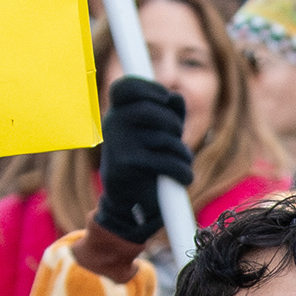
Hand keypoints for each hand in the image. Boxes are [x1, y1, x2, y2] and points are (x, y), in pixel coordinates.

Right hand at [89, 74, 190, 250]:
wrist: (128, 208)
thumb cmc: (146, 165)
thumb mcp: (156, 134)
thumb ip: (167, 112)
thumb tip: (175, 98)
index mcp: (116, 113)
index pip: (125, 87)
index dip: (148, 87)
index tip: (166, 98)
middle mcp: (111, 125)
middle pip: (153, 109)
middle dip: (174, 125)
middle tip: (177, 138)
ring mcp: (117, 144)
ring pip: (165, 137)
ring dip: (182, 153)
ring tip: (181, 162)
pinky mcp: (127, 166)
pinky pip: (167, 161)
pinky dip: (182, 172)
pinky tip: (183, 178)